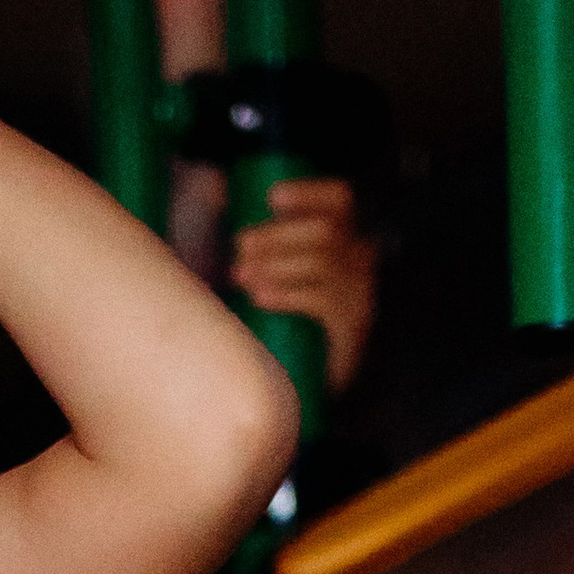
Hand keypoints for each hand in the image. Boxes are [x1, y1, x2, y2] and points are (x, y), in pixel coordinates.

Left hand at [230, 177, 378, 395]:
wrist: (308, 381)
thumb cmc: (285, 315)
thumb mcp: (274, 269)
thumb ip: (254, 236)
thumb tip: (215, 192)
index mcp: (342, 238)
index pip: (340, 200)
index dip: (309, 193)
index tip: (271, 197)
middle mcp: (359, 261)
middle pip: (326, 231)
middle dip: (278, 234)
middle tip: (239, 245)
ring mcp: (359, 294)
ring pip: (322, 262)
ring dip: (276, 263)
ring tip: (240, 275)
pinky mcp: (351, 327)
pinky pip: (322, 301)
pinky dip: (286, 294)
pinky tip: (260, 297)